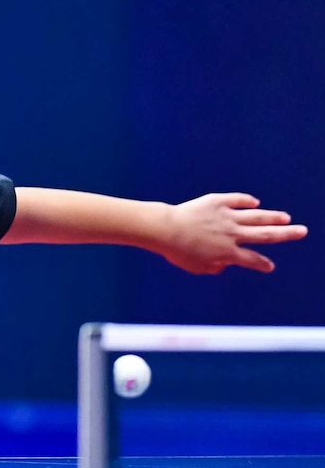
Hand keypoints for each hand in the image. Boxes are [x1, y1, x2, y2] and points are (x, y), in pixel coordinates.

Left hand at [161, 193, 306, 274]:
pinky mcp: (217, 202)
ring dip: (273, 216)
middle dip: (286, 234)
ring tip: (286, 217)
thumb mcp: (195, 267)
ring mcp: (226, 216)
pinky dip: (246, 201)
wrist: (165, 229)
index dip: (262, 263)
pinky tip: (255, 202)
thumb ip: (212, 268)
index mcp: (228, 253)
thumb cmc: (176, 251)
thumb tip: (222, 265)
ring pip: (256, 216)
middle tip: (302, 231)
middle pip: (265, 234)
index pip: (252, 259)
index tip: (269, 266)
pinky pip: (236, 200)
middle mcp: (232, 234)